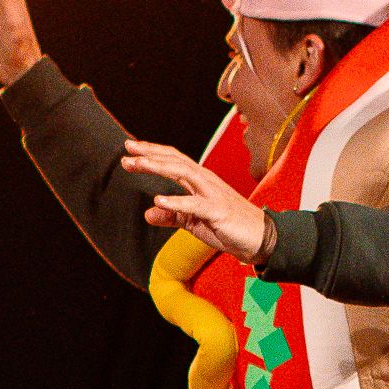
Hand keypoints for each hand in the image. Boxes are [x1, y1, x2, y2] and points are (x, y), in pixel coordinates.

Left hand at [120, 140, 270, 262]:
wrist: (260, 239)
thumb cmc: (229, 228)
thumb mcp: (194, 221)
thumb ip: (172, 215)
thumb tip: (149, 212)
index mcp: (200, 182)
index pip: (173, 161)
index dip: (152, 153)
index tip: (130, 148)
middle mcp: (206, 181)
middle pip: (175, 160)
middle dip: (150, 153)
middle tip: (127, 149)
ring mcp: (213, 194)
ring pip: (183, 173)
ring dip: (158, 166)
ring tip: (137, 164)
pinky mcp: (218, 211)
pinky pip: (194, 204)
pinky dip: (176, 201)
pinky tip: (158, 199)